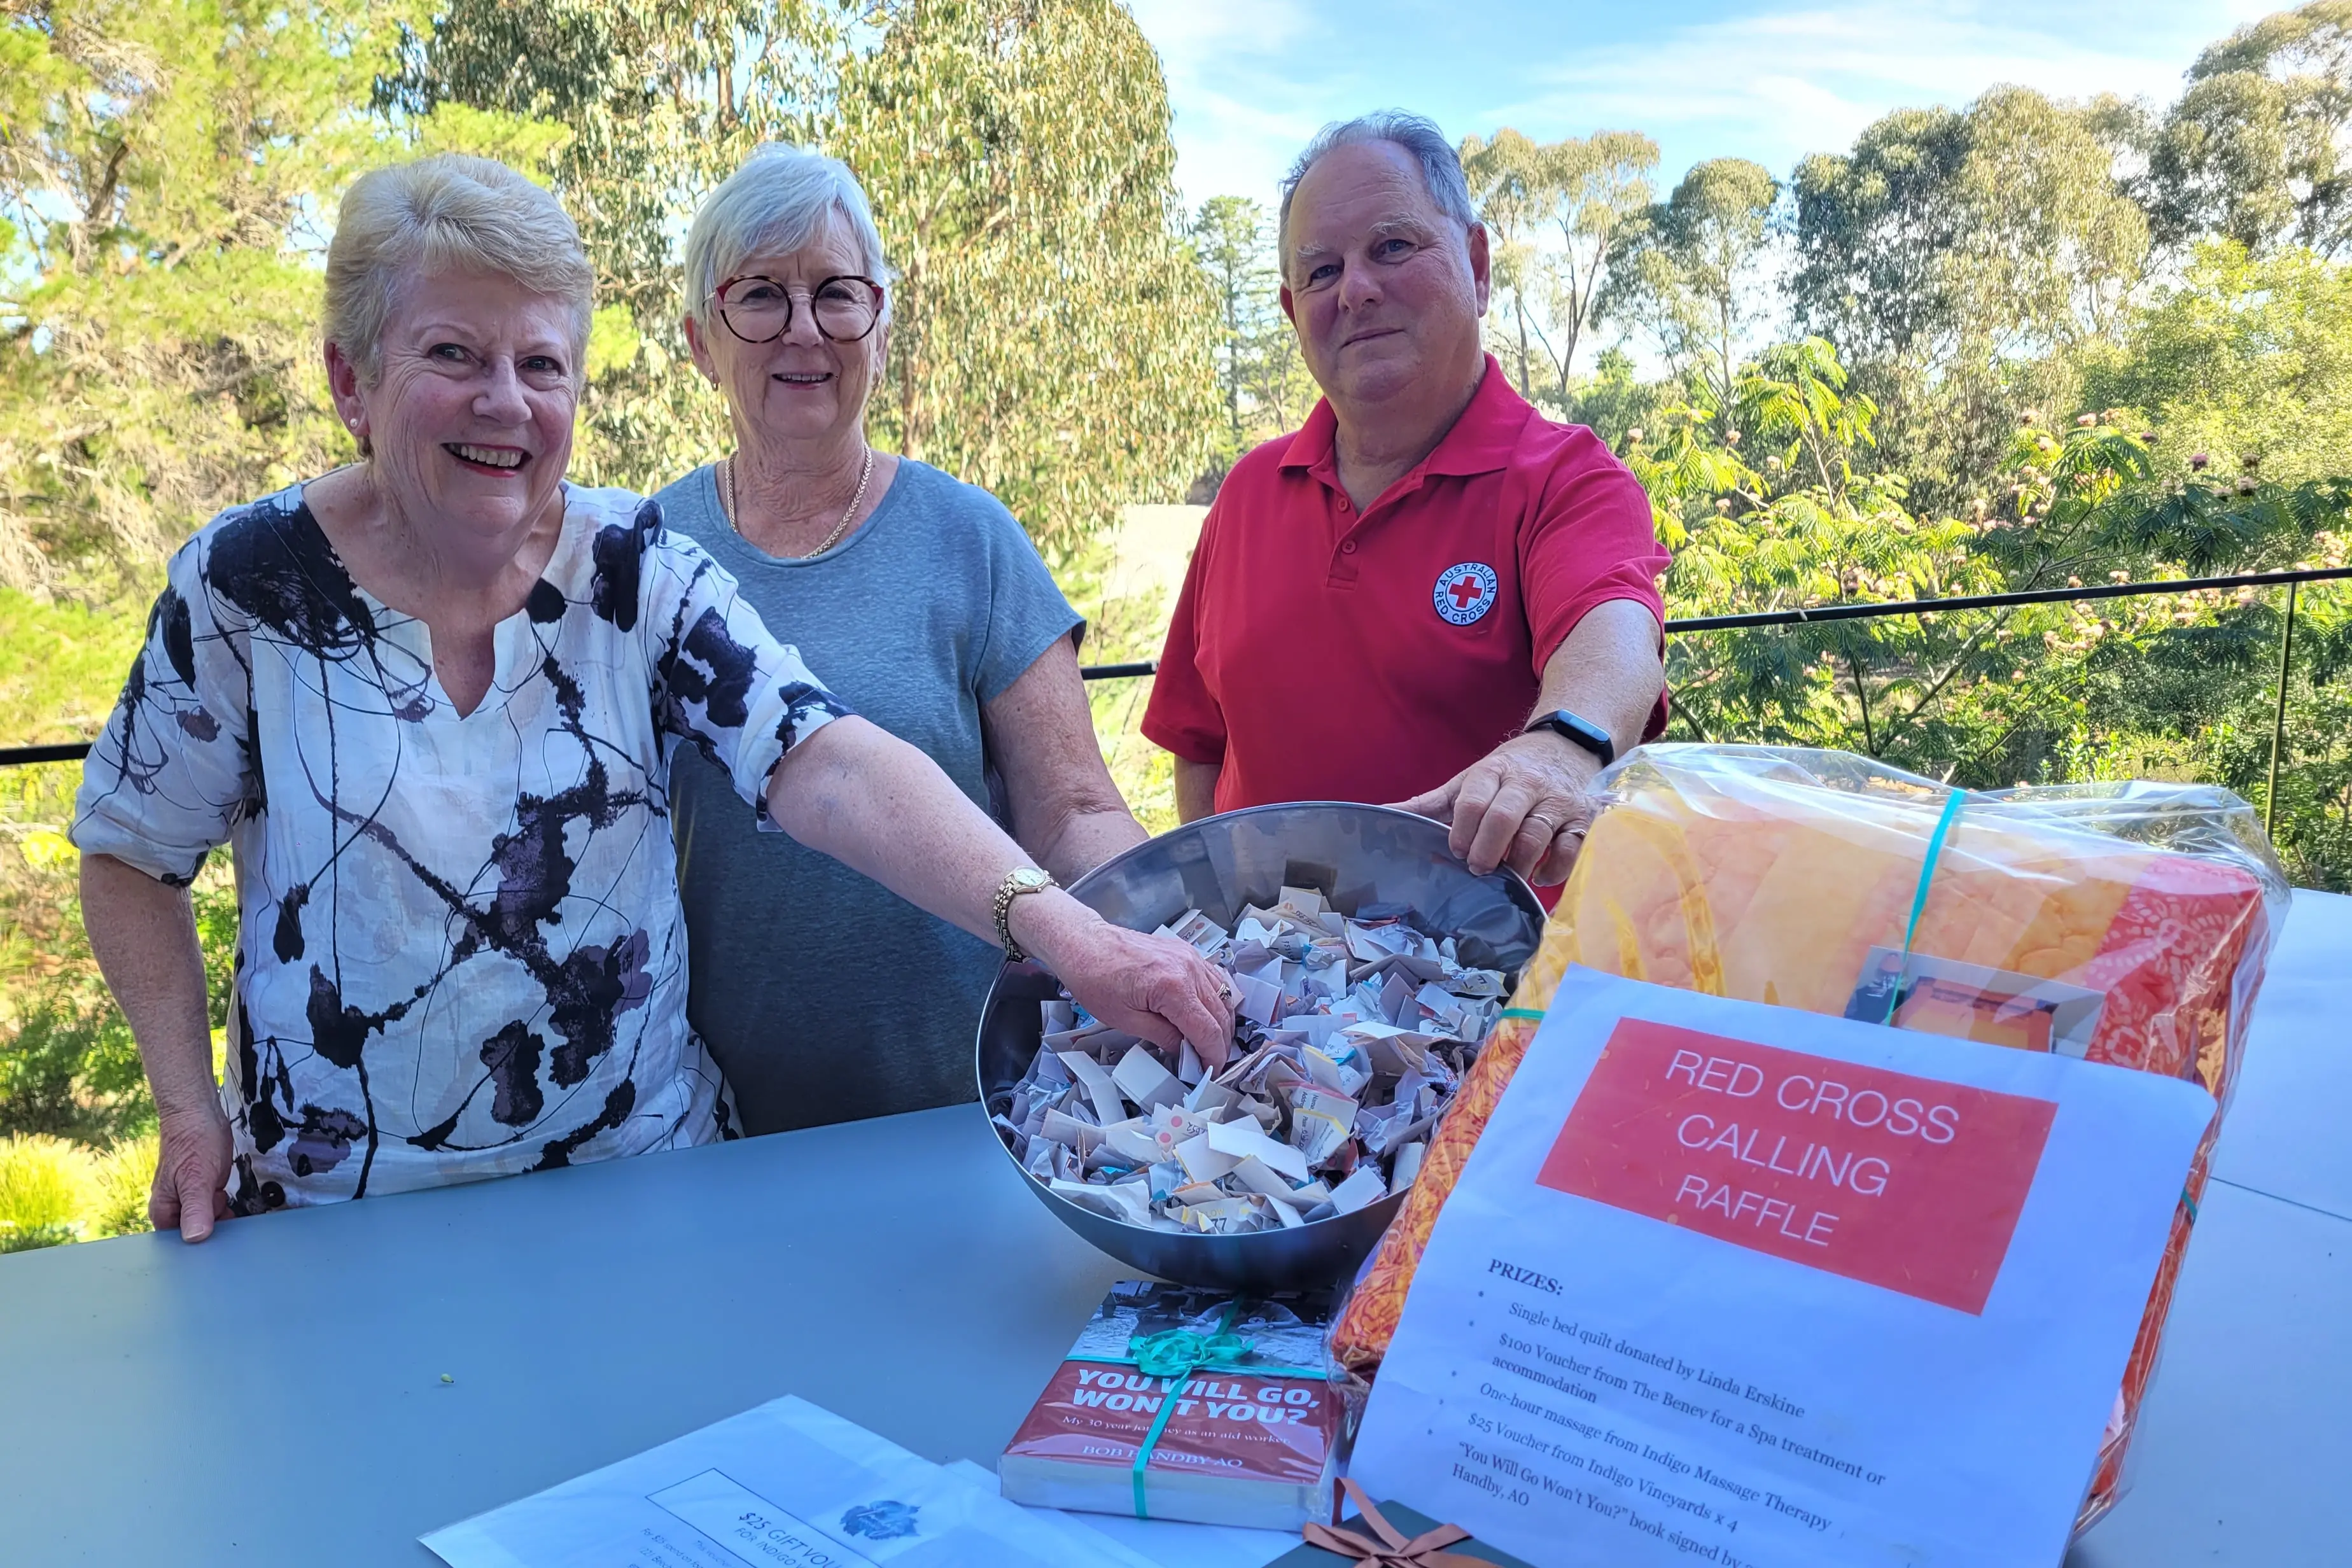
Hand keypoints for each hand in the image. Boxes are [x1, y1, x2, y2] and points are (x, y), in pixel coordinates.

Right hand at [151, 1103, 232, 1241]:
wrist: (199, 1115)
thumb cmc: (192, 1142)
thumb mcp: (195, 1178)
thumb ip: (195, 1208)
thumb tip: (195, 1238)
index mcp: (164, 1211)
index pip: (177, 1244)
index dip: (197, 1249)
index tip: (216, 1251)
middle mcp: (175, 1209)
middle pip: (194, 1236)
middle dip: (212, 1235)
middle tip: (228, 1228)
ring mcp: (191, 1200)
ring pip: (207, 1224)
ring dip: (222, 1222)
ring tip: (228, 1209)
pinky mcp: (206, 1192)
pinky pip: (216, 1210)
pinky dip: (226, 1211)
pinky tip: (233, 1205)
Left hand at [1019, 895, 1236, 1068]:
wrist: (1084, 945)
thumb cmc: (1095, 978)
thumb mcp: (1126, 1021)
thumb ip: (1164, 1037)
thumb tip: (1185, 1051)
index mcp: (1173, 987)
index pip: (1208, 1031)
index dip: (1213, 1056)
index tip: (1211, 1070)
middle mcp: (1188, 969)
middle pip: (1222, 1015)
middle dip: (1220, 1043)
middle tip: (1211, 1062)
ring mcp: (1190, 957)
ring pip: (1225, 996)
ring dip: (1223, 1023)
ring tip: (1210, 1042)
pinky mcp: (1187, 952)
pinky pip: (1215, 979)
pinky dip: (1218, 1000)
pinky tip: (1209, 1014)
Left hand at [1391, 731, 1599, 883]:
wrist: (1565, 748)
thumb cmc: (1508, 774)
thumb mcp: (1468, 781)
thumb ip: (1429, 804)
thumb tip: (1379, 815)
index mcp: (1493, 773)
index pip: (1472, 801)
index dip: (1461, 831)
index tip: (1455, 850)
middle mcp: (1527, 784)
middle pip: (1504, 819)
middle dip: (1486, 850)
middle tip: (1477, 868)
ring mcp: (1558, 801)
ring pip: (1536, 836)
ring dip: (1517, 863)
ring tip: (1505, 875)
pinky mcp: (1583, 819)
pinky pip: (1571, 849)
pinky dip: (1554, 869)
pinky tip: (1538, 875)